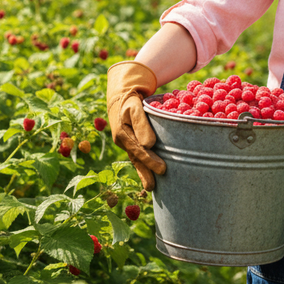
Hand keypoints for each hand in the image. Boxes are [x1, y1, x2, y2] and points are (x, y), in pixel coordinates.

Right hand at [107, 61, 165, 189]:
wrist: (121, 96)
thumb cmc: (131, 100)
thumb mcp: (135, 107)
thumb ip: (141, 123)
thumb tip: (149, 144)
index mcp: (123, 134)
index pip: (139, 151)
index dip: (151, 161)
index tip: (162, 169)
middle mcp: (123, 141)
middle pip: (136, 159)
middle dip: (146, 173)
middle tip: (154, 187)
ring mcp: (126, 143)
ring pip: (136, 160)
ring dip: (143, 173)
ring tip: (151, 187)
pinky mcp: (130, 143)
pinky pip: (137, 157)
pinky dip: (143, 167)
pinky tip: (151, 176)